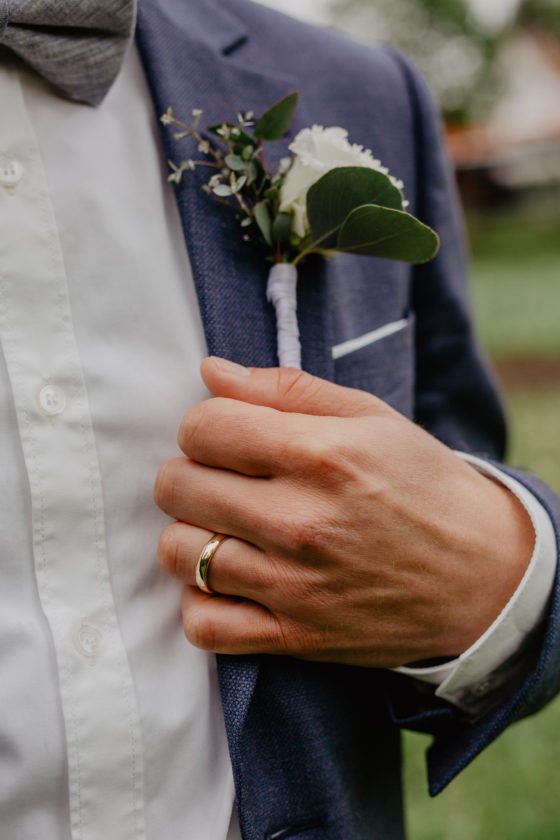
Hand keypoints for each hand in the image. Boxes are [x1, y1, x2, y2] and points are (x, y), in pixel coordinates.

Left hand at [154, 357, 533, 667]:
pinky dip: (201, 600)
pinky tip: (227, 579)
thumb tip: (210, 372)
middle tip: (224, 480)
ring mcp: (296, 586)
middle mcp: (302, 522)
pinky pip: (203, 624)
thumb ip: (285, 389)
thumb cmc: (422, 484)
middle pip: (177, 486)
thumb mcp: (370, 417)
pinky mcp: (297, 637)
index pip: (202, 428)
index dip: (205, 424)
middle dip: (191, 473)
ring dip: (190, 533)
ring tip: (223, 527)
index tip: (227, 436)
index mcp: (321, 456)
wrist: (482, 575)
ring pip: (177, 552)